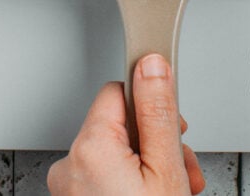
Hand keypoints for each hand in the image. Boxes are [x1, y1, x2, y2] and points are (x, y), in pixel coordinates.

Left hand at [47, 53, 204, 194]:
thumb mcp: (166, 170)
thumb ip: (158, 113)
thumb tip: (151, 65)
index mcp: (90, 148)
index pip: (120, 91)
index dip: (152, 105)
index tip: (174, 124)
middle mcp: (70, 165)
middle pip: (120, 124)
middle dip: (155, 140)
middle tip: (180, 168)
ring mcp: (70, 188)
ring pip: (116, 152)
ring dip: (147, 162)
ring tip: (172, 187)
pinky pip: (105, 175)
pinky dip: (129, 180)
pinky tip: (153, 192)